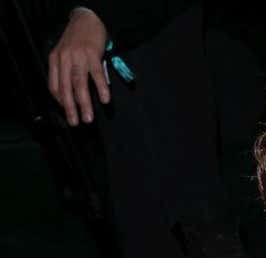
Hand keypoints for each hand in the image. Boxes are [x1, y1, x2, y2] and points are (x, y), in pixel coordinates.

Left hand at [47, 8, 110, 125]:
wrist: (88, 19)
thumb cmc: (78, 38)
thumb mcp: (66, 52)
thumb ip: (67, 69)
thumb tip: (74, 91)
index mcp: (55, 59)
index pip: (54, 85)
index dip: (60, 101)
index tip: (68, 111)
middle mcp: (64, 59)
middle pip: (66, 88)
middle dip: (70, 108)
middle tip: (75, 122)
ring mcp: (78, 57)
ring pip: (79, 85)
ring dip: (84, 103)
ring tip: (88, 118)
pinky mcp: (93, 55)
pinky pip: (97, 75)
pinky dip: (101, 88)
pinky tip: (105, 100)